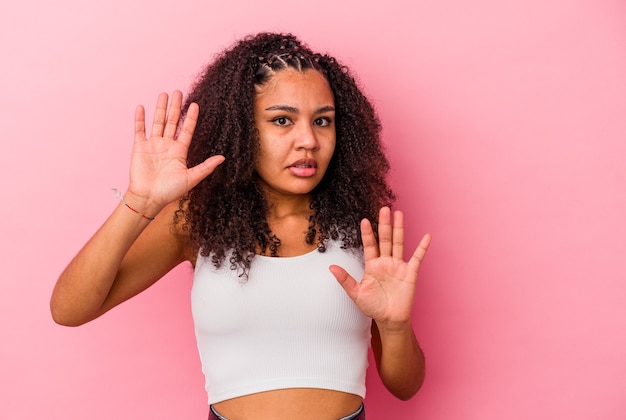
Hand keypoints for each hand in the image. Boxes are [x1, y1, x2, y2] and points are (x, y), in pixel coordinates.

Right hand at [127, 91, 223, 211]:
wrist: (149, 198)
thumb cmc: (170, 191)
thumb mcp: (191, 178)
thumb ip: (206, 167)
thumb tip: (222, 158)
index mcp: (179, 151)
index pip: (186, 130)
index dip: (191, 117)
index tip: (195, 104)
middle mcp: (167, 145)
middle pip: (172, 121)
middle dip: (176, 107)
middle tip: (179, 91)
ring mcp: (153, 145)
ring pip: (157, 122)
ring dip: (160, 108)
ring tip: (164, 94)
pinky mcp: (139, 147)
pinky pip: (139, 130)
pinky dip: (140, 119)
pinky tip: (142, 107)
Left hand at [330, 207, 430, 329]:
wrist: (389, 320)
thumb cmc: (373, 307)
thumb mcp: (356, 293)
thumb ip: (345, 280)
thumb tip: (331, 267)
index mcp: (373, 265)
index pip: (370, 245)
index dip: (367, 233)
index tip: (363, 220)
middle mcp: (386, 262)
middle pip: (385, 239)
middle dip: (384, 224)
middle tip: (384, 208)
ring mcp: (398, 266)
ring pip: (399, 243)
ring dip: (399, 229)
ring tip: (399, 214)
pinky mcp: (410, 273)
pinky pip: (417, 258)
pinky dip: (422, 247)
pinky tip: (427, 236)